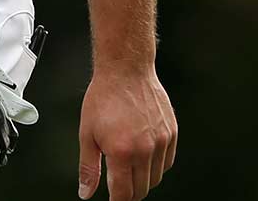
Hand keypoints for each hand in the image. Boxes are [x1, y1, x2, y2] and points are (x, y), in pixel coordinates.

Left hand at [77, 61, 176, 199]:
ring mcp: (161, 140)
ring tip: (130, 168)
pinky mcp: (171, 132)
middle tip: (119, 186)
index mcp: (122, 151)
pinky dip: (157, 166)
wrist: (126, 70)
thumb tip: (86, 192)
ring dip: (143, 180)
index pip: (123, 194)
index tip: (113, 200)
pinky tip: (144, 157)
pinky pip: (167, 162)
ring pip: (156, 178)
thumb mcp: (87, 134)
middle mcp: (145, 148)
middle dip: (129, 193)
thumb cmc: (104, 96)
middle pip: (141, 190)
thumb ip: (88, 167)